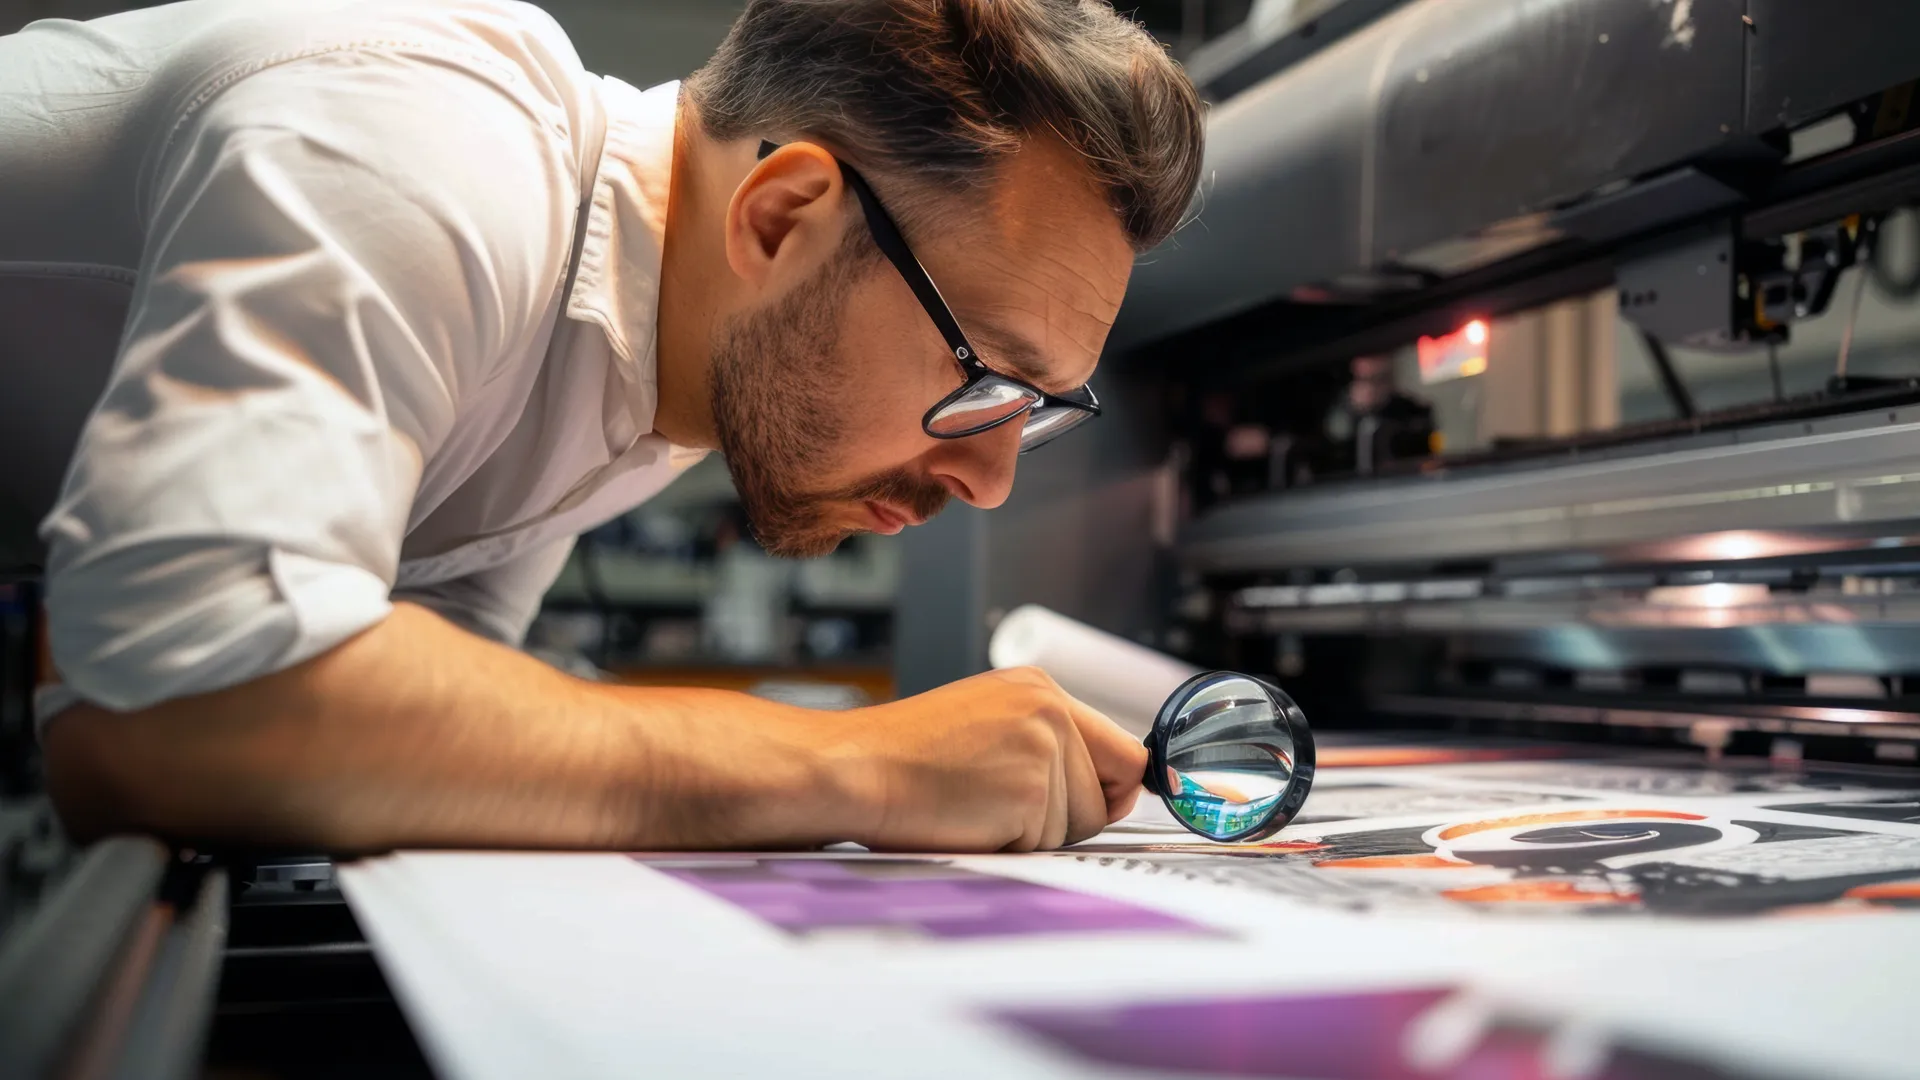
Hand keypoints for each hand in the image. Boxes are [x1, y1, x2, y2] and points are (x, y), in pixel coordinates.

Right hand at [825, 667, 1146, 852]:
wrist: (855, 768)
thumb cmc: (904, 759)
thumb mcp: (988, 728)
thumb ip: (1050, 747)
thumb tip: (1117, 790)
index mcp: (1037, 690)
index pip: (1120, 748)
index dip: (1113, 786)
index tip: (1110, 802)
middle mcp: (1048, 709)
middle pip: (1111, 791)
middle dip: (1068, 815)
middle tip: (1000, 803)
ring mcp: (1043, 747)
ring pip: (1082, 824)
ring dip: (1034, 833)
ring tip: (975, 807)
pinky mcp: (1032, 789)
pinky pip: (1049, 844)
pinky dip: (1013, 846)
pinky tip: (971, 820)